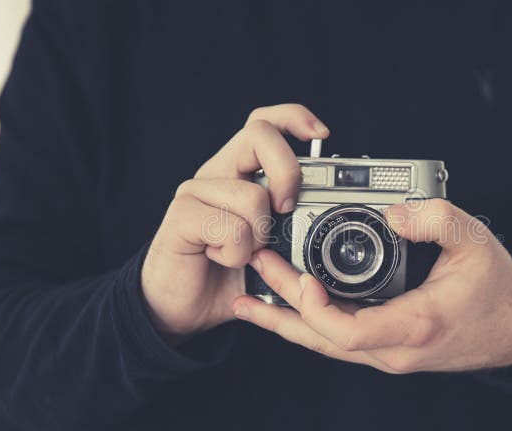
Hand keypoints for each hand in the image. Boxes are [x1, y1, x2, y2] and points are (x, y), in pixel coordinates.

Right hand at [141, 104, 329, 336]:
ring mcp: (196, 191)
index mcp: (240, 173)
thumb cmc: (226, 276)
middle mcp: (217, 174)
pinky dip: (236, 254)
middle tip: (286, 209)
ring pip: (252, 194)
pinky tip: (220, 260)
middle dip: (287, 172)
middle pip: (259, 134)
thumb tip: (331, 219)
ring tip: (243, 253)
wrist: (180, 308)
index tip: (321, 136)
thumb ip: (294, 227)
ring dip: (259, 236)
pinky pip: (230, 228)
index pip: (264, 123)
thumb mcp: (271, 248)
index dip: (294, 118)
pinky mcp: (180, 216)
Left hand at [232, 199, 511, 372]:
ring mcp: (388, 354)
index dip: (314, 308)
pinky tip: (287, 310)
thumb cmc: (497, 289)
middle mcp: (395, 349)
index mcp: (415, 324)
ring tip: (250, 298)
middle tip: (255, 270)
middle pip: (322, 340)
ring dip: (287, 319)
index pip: (348, 332)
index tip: (300, 278)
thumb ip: (434, 219)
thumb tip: (392, 211)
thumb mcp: (474, 243)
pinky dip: (308, 323)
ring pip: (324, 344)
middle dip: (282, 307)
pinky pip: (338, 340)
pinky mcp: (386, 348)